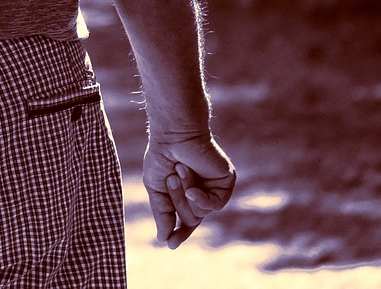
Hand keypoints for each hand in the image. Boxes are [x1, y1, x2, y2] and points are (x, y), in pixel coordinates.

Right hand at [144, 133, 235, 247]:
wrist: (174, 135)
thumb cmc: (162, 156)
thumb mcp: (155, 187)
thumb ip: (161, 212)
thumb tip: (162, 238)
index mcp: (186, 195)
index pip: (186, 221)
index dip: (179, 233)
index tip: (171, 245)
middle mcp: (202, 194)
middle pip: (191, 219)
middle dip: (177, 202)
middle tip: (169, 180)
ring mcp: (214, 189)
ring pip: (201, 213)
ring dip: (185, 196)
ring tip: (178, 172)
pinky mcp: (225, 182)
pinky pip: (215, 204)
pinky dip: (201, 198)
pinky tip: (192, 188)